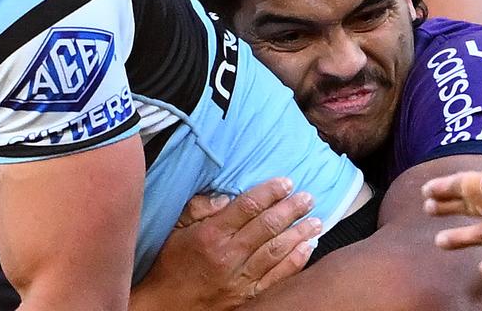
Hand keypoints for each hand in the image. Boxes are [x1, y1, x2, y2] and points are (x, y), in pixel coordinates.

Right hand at [136, 178, 320, 309]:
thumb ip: (198, 209)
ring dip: (299, 234)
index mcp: (211, 234)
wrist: (165, 306)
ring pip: (277, 251)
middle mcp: (229, 255)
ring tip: (316, 220)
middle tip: (308, 197)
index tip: (286, 182)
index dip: (269, 192)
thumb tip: (225, 196)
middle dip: (291, 209)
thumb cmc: (169, 265)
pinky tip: (307, 249)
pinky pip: (277, 277)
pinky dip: (295, 262)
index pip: (247, 206)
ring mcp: (240, 277)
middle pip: (267, 226)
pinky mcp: (247, 295)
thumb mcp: (174, 230)